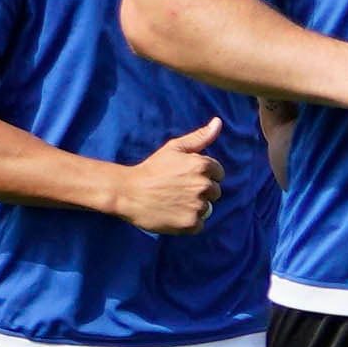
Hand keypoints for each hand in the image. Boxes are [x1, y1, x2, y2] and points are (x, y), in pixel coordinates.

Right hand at [113, 117, 225, 233]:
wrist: (129, 192)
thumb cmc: (152, 168)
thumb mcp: (174, 148)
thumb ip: (200, 137)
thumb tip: (218, 122)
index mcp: (202, 166)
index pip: (218, 174)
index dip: (203, 175)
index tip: (186, 177)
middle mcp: (203, 186)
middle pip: (214, 192)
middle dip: (201, 191)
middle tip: (178, 190)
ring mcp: (198, 206)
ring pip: (207, 208)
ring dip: (195, 207)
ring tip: (174, 202)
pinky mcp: (190, 223)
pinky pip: (199, 224)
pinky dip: (189, 222)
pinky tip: (173, 214)